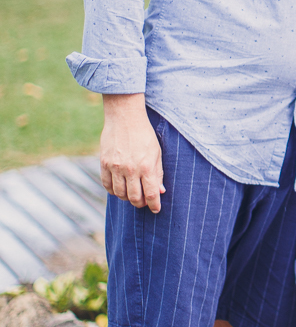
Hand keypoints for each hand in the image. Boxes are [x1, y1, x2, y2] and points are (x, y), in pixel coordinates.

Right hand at [100, 94, 164, 211]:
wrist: (125, 118)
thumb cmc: (144, 135)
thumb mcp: (157, 152)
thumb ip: (158, 173)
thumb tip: (160, 191)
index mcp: (146, 166)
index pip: (151, 194)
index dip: (154, 205)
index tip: (156, 209)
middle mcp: (130, 169)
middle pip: (134, 198)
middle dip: (141, 203)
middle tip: (143, 201)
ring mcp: (115, 167)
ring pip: (120, 194)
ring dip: (127, 198)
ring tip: (132, 193)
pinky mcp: (104, 163)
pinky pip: (107, 185)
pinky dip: (113, 191)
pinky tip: (119, 188)